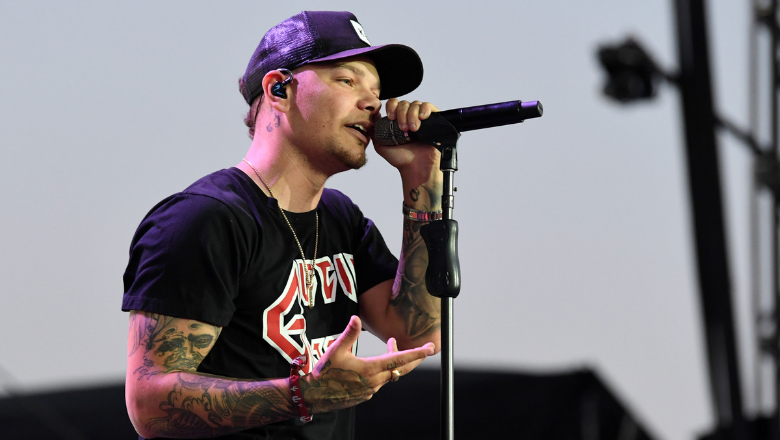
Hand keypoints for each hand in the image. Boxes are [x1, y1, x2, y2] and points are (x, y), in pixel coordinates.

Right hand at [300, 315, 433, 413]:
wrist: (315, 396)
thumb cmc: (324, 372)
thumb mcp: (335, 350)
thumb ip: (349, 334)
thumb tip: (356, 318)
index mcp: (370, 368)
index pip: (399, 359)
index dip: (416, 353)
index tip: (429, 348)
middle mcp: (375, 381)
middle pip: (401, 368)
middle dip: (414, 357)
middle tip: (426, 348)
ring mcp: (371, 390)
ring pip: (390, 373)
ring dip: (393, 360)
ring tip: (392, 343)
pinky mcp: (366, 395)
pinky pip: (381, 381)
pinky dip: (383, 370)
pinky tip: (375, 362)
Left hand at [373, 99, 441, 188]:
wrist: (416, 167)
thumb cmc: (400, 158)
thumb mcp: (381, 145)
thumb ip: (374, 131)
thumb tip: (373, 115)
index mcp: (398, 119)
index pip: (394, 103)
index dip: (391, 107)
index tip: (391, 117)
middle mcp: (410, 116)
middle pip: (404, 103)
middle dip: (402, 113)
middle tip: (403, 128)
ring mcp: (422, 118)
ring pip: (416, 104)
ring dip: (412, 115)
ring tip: (413, 129)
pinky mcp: (434, 120)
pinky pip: (429, 107)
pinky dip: (425, 109)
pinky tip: (422, 118)